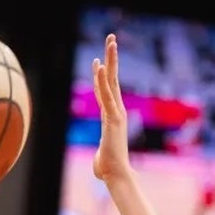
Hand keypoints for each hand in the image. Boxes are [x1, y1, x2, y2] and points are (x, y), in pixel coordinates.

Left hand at [91, 34, 131, 182]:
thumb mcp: (102, 157)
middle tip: (111, 38)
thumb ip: (100, 155)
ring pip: (112, 81)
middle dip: (111, 58)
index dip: (102, 75)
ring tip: (111, 41)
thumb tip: (99, 165)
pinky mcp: (114, 118)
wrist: (117, 175)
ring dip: (111, 60)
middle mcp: (116, 110)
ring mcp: (116, 112)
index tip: (98, 61)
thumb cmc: (108, 169)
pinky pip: (107, 95)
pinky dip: (103, 80)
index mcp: (112, 116)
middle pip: (112, 79)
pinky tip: (100, 65)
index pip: (106, 91)